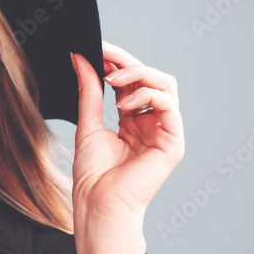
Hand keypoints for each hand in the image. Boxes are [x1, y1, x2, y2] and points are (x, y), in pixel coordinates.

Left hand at [69, 41, 184, 253]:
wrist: (98, 205)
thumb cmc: (93, 176)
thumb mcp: (87, 124)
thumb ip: (88, 91)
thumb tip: (80, 58)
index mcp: (132, 120)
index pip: (131, 81)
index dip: (116, 62)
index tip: (96, 48)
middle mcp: (151, 123)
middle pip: (150, 77)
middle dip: (127, 62)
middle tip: (104, 54)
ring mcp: (164, 131)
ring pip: (165, 84)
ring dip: (138, 74)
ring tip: (112, 79)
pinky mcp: (173, 142)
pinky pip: (169, 104)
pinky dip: (147, 95)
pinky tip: (125, 103)